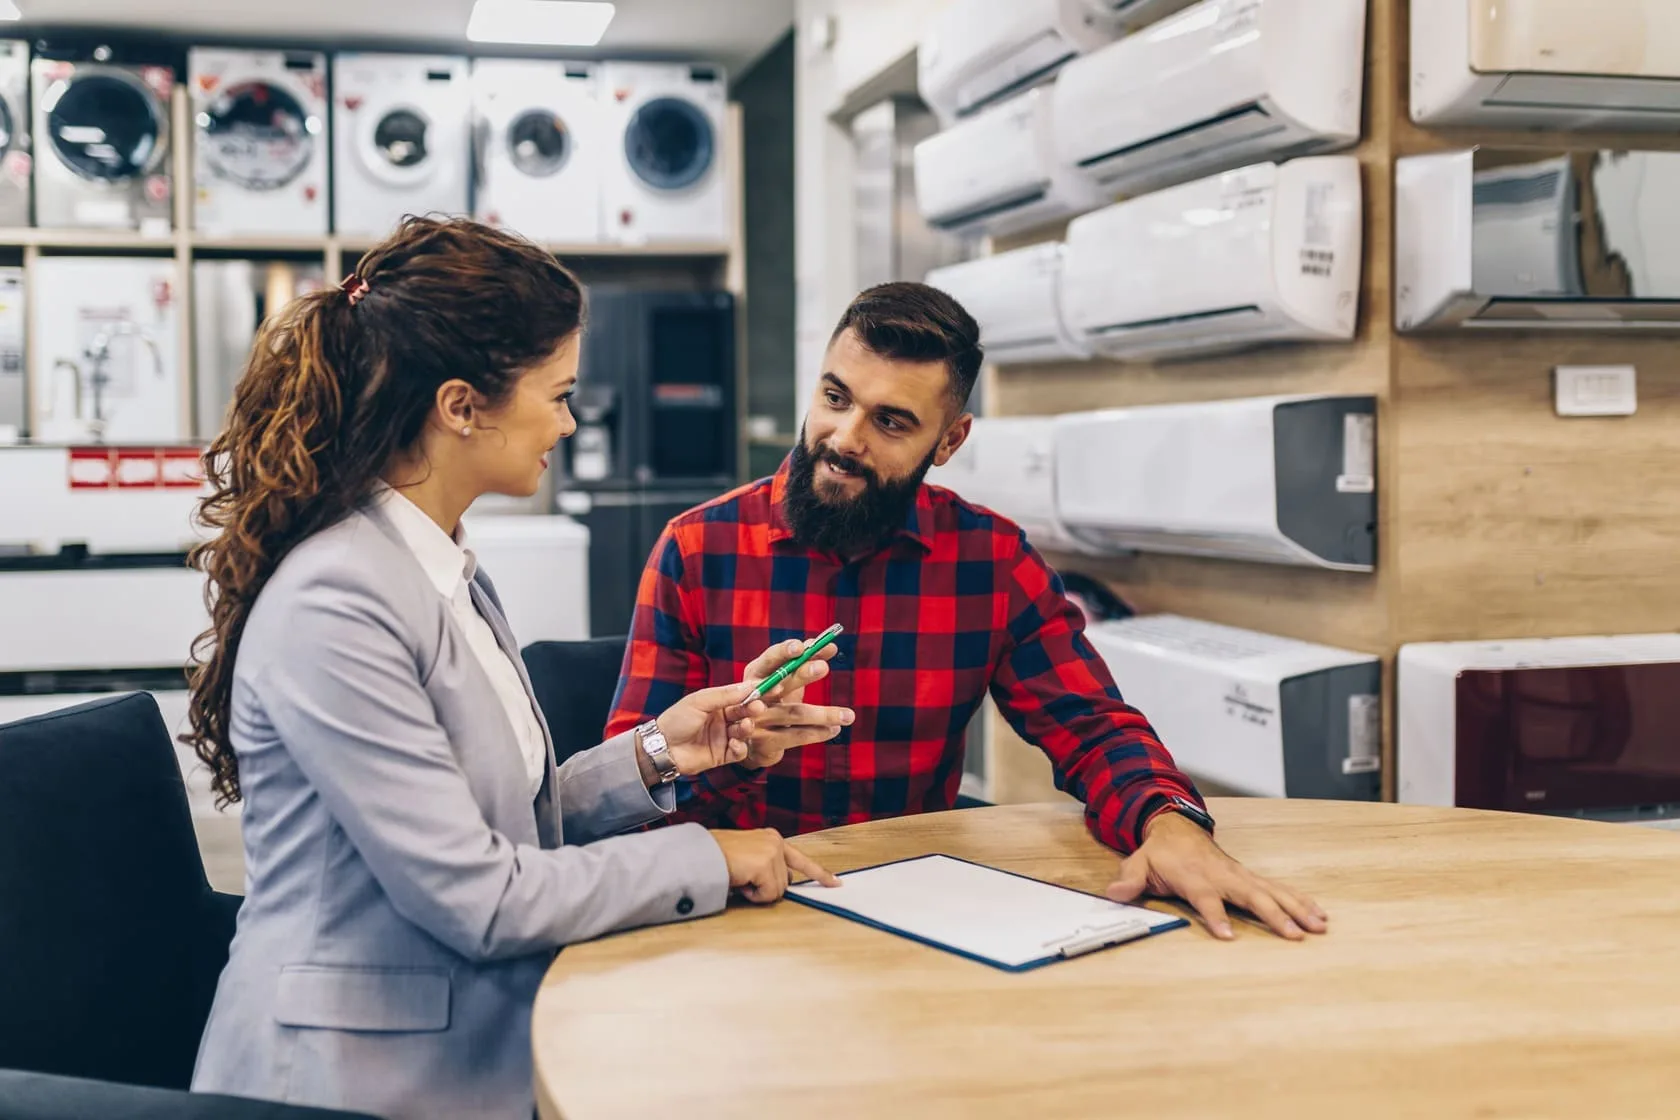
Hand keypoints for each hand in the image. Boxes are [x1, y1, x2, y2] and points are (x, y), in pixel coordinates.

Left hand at [653, 681, 764, 777]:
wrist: (661, 748)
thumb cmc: (676, 720)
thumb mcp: (699, 701)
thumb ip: (724, 695)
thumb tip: (750, 686)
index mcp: (718, 702)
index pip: (742, 694)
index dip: (757, 691)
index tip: (773, 687)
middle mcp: (723, 719)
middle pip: (746, 712)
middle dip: (754, 709)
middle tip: (758, 707)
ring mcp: (724, 737)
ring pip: (745, 731)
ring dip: (747, 728)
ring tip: (745, 726)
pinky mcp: (723, 755)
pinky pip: (739, 751)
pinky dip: (740, 748)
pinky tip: (734, 745)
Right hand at [709, 828, 840, 903]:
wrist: (699, 855)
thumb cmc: (716, 857)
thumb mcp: (747, 857)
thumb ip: (766, 867)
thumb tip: (781, 885)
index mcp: (771, 839)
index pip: (801, 860)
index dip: (820, 874)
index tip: (836, 883)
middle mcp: (775, 842)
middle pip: (786, 882)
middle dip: (767, 888)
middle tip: (744, 880)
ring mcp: (772, 853)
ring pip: (778, 891)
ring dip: (757, 892)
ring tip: (739, 878)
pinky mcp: (765, 865)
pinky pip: (768, 895)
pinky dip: (753, 896)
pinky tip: (740, 882)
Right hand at [739, 638, 854, 768]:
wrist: (751, 742)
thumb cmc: (773, 701)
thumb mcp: (785, 679)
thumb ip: (807, 661)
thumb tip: (831, 646)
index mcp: (756, 674)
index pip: (770, 658)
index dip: (784, 652)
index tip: (802, 646)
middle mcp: (752, 696)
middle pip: (779, 683)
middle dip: (801, 674)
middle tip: (824, 667)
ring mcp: (756, 720)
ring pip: (793, 713)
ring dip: (823, 714)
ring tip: (848, 715)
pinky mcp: (764, 744)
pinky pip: (795, 736)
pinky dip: (817, 732)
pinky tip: (834, 730)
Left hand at [1105, 811, 1327, 940]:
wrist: (1177, 827)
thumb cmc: (1160, 853)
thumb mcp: (1138, 863)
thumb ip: (1129, 880)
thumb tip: (1114, 893)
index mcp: (1195, 877)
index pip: (1207, 899)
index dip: (1216, 917)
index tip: (1227, 936)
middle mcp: (1223, 876)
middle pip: (1251, 896)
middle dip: (1274, 915)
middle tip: (1295, 935)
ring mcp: (1240, 875)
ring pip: (1272, 891)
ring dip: (1296, 908)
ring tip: (1319, 927)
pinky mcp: (1250, 877)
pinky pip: (1278, 888)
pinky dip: (1300, 900)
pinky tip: (1320, 914)